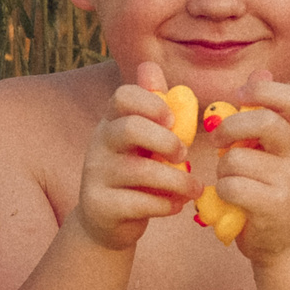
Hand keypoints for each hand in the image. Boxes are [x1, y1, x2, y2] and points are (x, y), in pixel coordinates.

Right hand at [71, 59, 197, 251]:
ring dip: (177, 180)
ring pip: (140, 171)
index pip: (123, 96)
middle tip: (183, 154)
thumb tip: (151, 67)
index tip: (172, 121)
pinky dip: (166, 205)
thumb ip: (154, 107)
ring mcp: (96, 175)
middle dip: (166, 141)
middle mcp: (99, 144)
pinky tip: (175, 206)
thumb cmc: (135, 174)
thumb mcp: (144, 140)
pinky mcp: (101, 206)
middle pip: (130, 128)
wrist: (107, 222)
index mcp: (111, 121)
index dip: (153, 103)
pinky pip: (140, 202)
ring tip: (194, 188)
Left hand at [202, 72, 289, 262]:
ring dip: (222, 170)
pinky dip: (221, 193)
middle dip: (230, 127)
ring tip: (231, 181)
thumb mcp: (266, 148)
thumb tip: (260, 70)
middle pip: (264, 122)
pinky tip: (229, 201)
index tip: (238, 96)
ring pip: (237, 159)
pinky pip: (232, 186)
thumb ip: (260, 113)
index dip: (262, 89)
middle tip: (217, 139)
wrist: (281, 242)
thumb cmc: (264, 188)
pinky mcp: (276, 205)